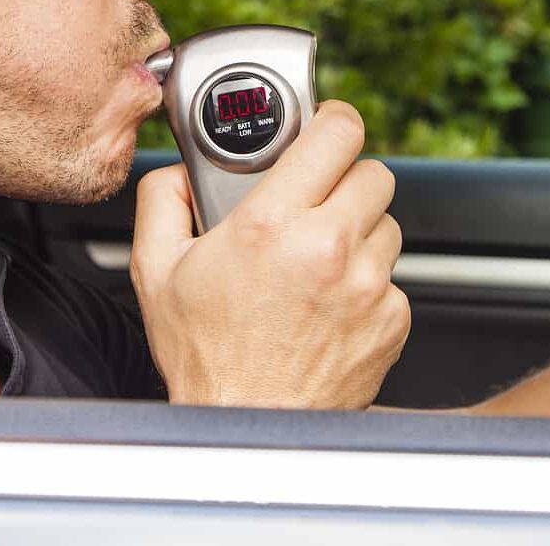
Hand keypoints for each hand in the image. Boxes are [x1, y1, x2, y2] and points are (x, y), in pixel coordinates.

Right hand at [130, 101, 409, 407]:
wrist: (249, 429)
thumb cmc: (205, 355)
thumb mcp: (156, 269)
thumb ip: (162, 200)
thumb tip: (179, 171)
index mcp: (272, 225)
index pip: (337, 133)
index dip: (334, 120)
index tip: (327, 125)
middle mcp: (328, 250)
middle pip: (374, 173)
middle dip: (345, 178)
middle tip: (316, 199)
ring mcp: (368, 287)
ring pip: (387, 224)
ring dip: (358, 229)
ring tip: (318, 256)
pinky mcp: (392, 321)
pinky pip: (393, 277)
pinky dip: (367, 281)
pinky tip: (329, 300)